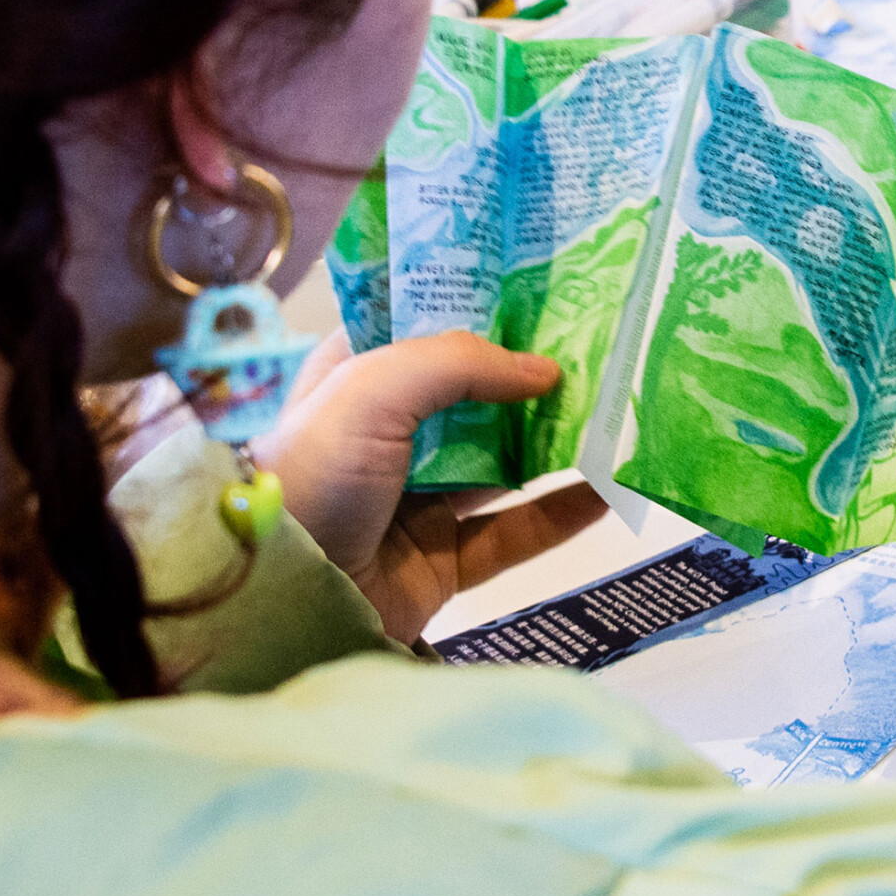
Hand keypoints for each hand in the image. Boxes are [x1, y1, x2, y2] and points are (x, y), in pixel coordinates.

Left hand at [255, 329, 604, 639]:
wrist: (281, 601)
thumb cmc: (312, 478)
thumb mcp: (370, 390)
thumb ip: (457, 363)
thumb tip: (543, 369)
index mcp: (352, 382)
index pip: (421, 332)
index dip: (477, 311)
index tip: (541, 294)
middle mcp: (385, 438)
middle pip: (474, 397)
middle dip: (531, 377)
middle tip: (596, 351)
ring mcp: (416, 501)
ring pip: (502, 464)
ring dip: (555, 444)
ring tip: (614, 417)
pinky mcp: (443, 560)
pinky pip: (514, 532)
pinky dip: (561, 513)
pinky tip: (606, 490)